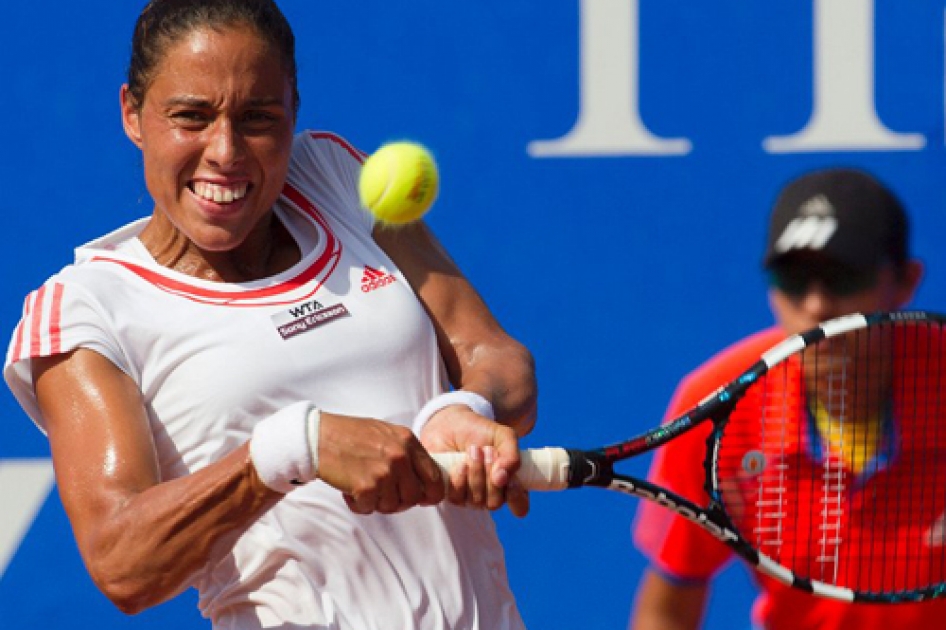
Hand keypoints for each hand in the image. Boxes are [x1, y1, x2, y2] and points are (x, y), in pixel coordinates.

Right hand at [316, 414, 444, 513]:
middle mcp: (400, 456)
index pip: (435, 477)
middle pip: (414, 496)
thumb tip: (424, 481)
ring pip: (392, 505)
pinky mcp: (366, 486)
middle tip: (383, 494)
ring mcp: (384, 471)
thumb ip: (406, 453)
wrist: (318, 437)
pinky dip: (359, 504)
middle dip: (399, 501)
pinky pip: (370, 509)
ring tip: (363, 486)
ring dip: (377, 502)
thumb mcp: (386, 434)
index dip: (431, 494)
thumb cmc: (350, 436)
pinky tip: (350, 489)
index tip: (422, 499)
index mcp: (408, 441)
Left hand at [420, 406, 529, 516]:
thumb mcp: (503, 436)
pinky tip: (459, 464)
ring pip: (477, 501)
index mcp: (509, 483)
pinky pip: (457, 498)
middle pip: (495, 503)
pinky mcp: (452, 494)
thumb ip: (511, 455)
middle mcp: (491, 495)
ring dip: (476, 473)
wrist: (452, 424)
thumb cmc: (481, 432)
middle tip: (487, 450)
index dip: (515, 496)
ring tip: (473, 450)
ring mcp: (471, 497)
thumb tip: (502, 478)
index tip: (508, 478)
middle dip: (490, 475)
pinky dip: (459, 479)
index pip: (520, 506)